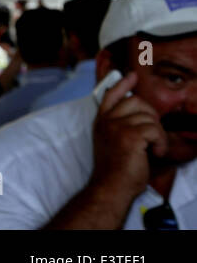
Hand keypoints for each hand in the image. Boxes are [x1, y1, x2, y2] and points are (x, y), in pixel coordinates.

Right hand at [89, 72, 166, 199]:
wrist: (111, 186)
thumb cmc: (115, 169)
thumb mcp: (111, 142)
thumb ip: (119, 125)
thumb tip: (140, 114)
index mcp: (101, 121)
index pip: (111, 95)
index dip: (122, 84)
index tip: (131, 76)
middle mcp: (107, 121)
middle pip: (136, 101)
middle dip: (151, 115)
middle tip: (152, 134)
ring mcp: (117, 127)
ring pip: (150, 118)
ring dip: (158, 135)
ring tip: (153, 149)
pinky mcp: (131, 136)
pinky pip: (155, 131)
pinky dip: (161, 143)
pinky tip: (155, 153)